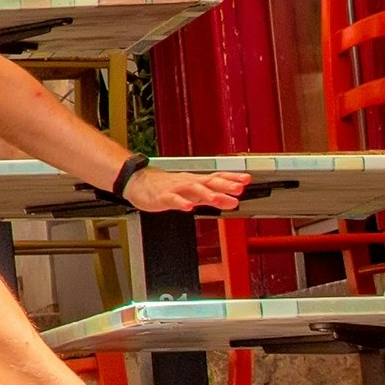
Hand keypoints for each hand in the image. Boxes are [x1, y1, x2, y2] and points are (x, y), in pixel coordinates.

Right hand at [122, 167, 249, 214]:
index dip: (232, 178)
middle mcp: (188, 182)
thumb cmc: (165, 187)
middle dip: (224, 185)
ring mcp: (175, 188)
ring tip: (217, 199)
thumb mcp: (191, 192)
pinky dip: (181, 202)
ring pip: (192, 189)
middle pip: (208, 182)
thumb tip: (232, 200)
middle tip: (238, 189)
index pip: (217, 178)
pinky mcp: (162, 196)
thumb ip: (211, 197)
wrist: (138, 182)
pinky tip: (188, 207)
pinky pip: (172, 199)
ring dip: (205, 194)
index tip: (247, 179)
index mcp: (196, 181)